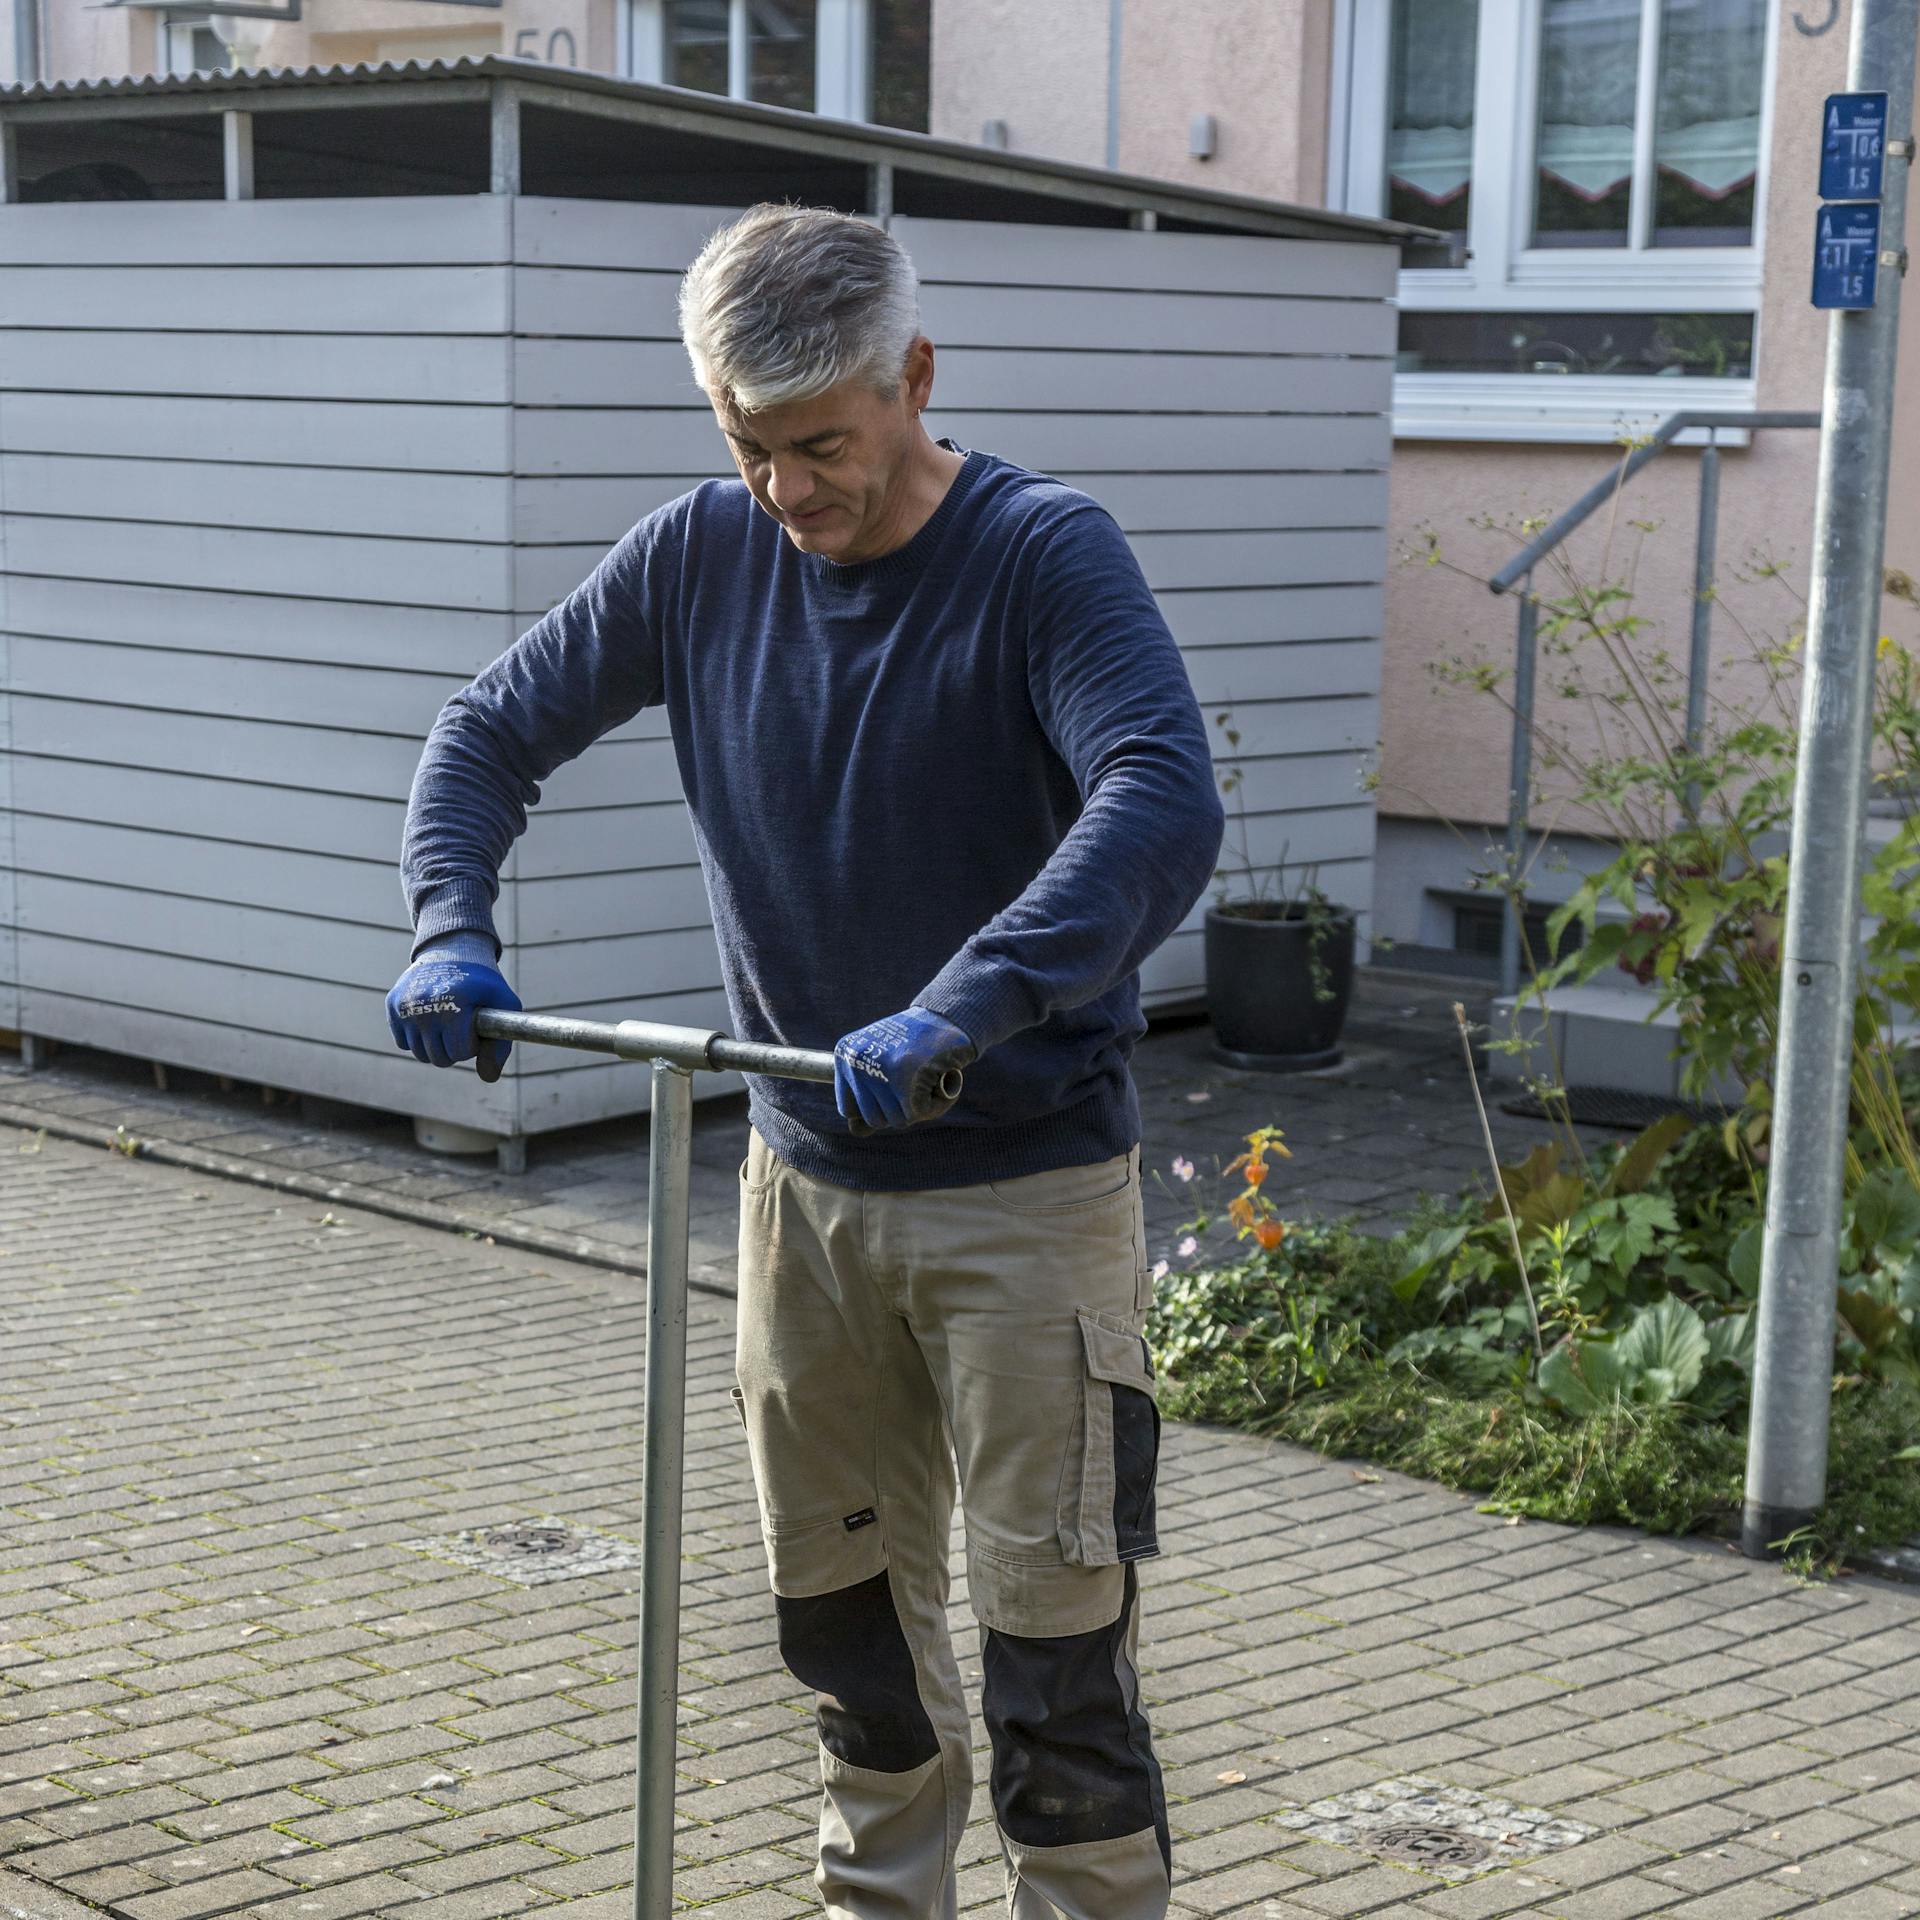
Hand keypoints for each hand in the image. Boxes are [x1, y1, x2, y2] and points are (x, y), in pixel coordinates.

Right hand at [386, 932, 521, 1082]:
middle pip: (439, 1058)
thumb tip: (488, 1077)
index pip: (460, 1052)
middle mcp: (426, 1004)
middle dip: (453, 1049)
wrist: (453, 951)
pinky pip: (403, 1043)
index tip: (475, 1027)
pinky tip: (429, 1018)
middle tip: (461, 1027)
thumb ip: (501, 1044)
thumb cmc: (482, 983)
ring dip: (436, 1045)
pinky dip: (417, 1037)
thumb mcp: (504, 1005)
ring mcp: (406, 1005)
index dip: (471, 1044)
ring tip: (447, 1022)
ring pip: (420, 1054)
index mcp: (455, 1003)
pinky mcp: (392, 1005)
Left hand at [833, 1006, 974, 1135]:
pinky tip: (938, 1078)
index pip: (849, 1110)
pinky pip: (918, 1114)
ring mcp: (880, 1070)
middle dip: (899, 1107)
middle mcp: (857, 1062)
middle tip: (913, 1076)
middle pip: (874, 1119)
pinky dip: (935, 1103)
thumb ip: (868, 1100)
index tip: (893, 1083)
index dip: (876, 1105)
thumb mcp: (883, 1066)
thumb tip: (856, 1131)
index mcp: (845, 1056)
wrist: (948, 1015)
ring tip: (924, 1075)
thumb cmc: (916, 1045)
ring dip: (918, 1105)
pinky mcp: (906, 1080)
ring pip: (897, 1120)